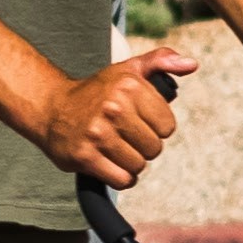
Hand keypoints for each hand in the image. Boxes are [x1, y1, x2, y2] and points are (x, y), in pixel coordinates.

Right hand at [17, 40, 191, 188]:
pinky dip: (120, 177)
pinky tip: (109, 163)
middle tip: (125, 136)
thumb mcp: (127, 70)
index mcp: (128, 86)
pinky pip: (122, 180)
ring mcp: (98, 133)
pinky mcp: (85, 157)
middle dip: (143, 146)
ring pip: (138, 166)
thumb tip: (191, 64)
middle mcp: (113, 108)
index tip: (139, 121)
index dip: (156, 127)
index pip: (168, 126)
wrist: (51, 109)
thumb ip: (161, 61)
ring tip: (115, 148)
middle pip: (154, 148)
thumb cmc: (95, 92)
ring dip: (130, 162)